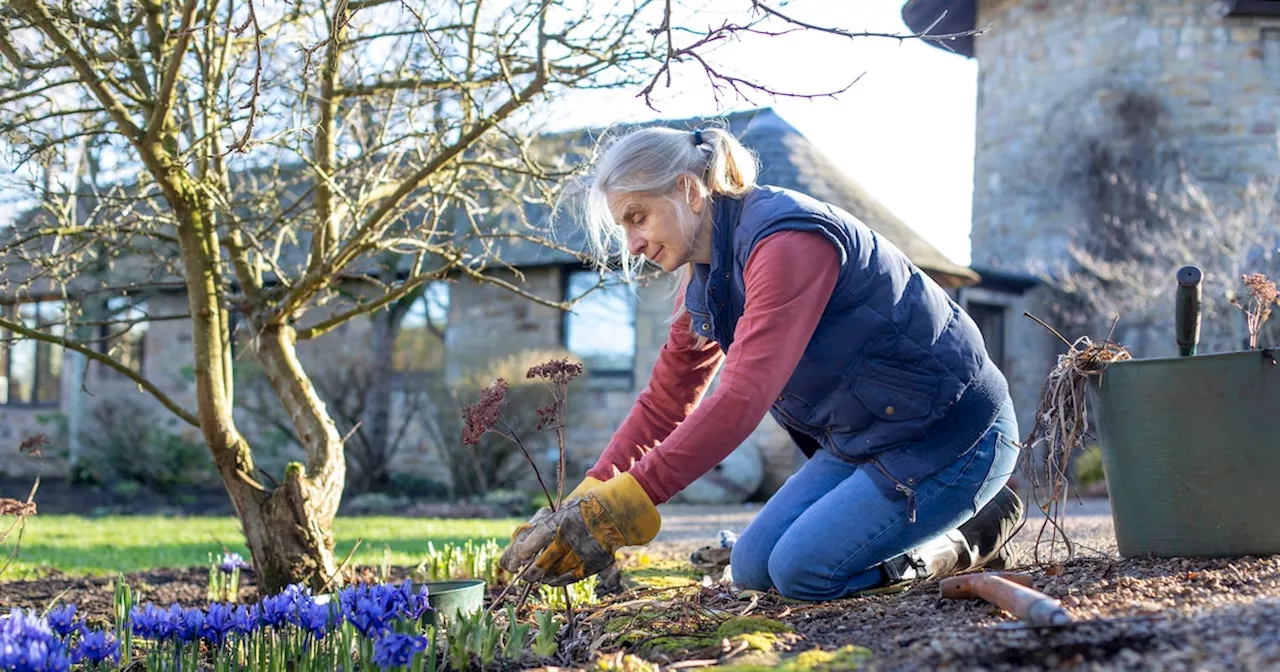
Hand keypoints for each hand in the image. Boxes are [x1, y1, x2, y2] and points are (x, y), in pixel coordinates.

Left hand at [499, 473, 660, 585]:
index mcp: (559, 523)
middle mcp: (568, 540)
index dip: (520, 554)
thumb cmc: (581, 512)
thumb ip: (542, 528)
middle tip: (523, 574)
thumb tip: (520, 547)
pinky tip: (550, 580)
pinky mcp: (590, 565)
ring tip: (537, 576)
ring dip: (542, 577)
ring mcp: (580, 554)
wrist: (613, 514)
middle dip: (529, 571)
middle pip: (541, 563)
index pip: (533, 542)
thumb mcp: (561, 513)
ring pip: (553, 573)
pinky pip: (568, 579)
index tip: (514, 561)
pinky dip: (556, 581)